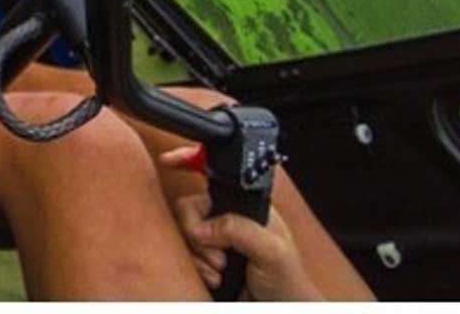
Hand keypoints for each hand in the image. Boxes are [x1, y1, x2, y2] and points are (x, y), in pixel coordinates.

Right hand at [160, 148, 322, 300]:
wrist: (280, 311)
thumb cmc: (289, 284)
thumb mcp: (272, 250)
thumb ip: (240, 229)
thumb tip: (204, 227)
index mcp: (246, 207)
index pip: (217, 176)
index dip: (191, 161)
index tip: (169, 160)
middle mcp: (227, 220)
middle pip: (191, 208)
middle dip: (198, 233)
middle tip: (219, 254)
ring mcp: (215, 241)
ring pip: (185, 234)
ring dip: (200, 255)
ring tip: (221, 269)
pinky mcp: (204, 261)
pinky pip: (184, 255)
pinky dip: (197, 268)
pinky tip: (215, 278)